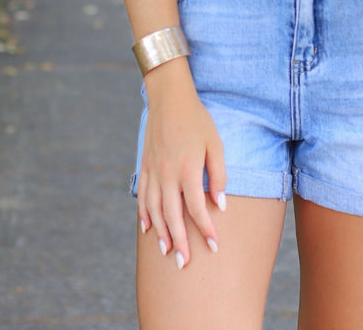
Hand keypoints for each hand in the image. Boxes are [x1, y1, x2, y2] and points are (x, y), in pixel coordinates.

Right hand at [137, 62, 226, 269]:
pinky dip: (144, 215)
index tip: (213, 246)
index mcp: (187, 169)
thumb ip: (218, 174)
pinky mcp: (145, 166)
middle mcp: (167, 174)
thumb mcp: (215, 143)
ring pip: (155, 210)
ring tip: (167, 253)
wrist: (169, 98)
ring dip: (160, 234)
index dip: (205, 229)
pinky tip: (148, 230)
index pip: (196, 209)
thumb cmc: (197, 120)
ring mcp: (153, 171)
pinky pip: (143, 196)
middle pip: (172, 216)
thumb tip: (220, 204)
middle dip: (179, 242)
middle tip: (185, 264)